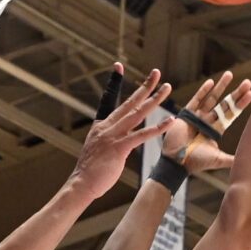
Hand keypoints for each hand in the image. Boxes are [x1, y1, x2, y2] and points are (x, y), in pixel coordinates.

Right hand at [69, 64, 171, 199]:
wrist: (81, 183)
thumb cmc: (90, 172)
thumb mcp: (100, 150)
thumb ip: (112, 141)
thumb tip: (125, 141)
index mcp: (101, 125)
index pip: (109, 99)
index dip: (114, 82)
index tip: (119, 66)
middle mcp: (107, 127)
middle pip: (129, 102)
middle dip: (144, 86)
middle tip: (156, 72)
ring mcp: (113, 136)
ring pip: (138, 114)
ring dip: (154, 100)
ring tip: (167, 88)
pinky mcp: (119, 148)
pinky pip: (141, 136)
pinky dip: (156, 128)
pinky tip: (169, 120)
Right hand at [164, 70, 250, 174]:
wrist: (176, 162)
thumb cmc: (195, 162)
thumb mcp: (217, 160)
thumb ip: (231, 159)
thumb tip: (248, 163)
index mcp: (216, 130)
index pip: (232, 114)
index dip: (240, 104)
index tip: (250, 93)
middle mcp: (208, 121)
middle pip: (225, 104)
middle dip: (235, 93)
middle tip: (247, 82)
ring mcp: (198, 116)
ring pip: (212, 98)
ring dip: (221, 86)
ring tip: (230, 74)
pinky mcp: (187, 114)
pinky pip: (196, 100)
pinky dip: (203, 91)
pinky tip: (211, 82)